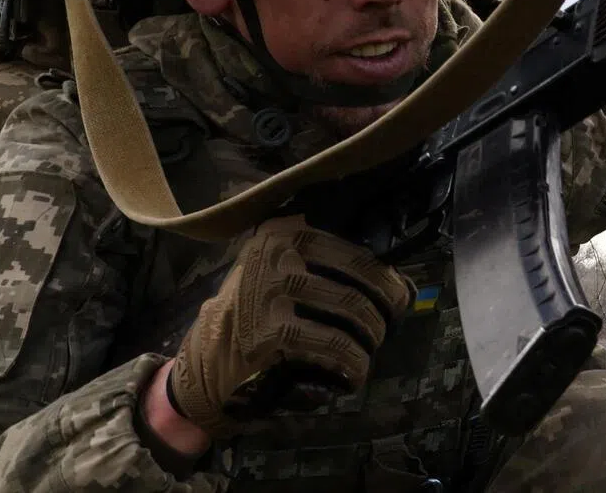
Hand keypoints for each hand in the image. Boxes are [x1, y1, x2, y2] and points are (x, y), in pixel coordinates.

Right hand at [166, 216, 412, 438]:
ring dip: (371, 336)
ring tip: (369, 351)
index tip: (400, 298)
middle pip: (359, 277)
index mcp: (285, 230)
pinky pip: (334, 345)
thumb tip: (403, 283)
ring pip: (351, 308)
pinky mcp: (271, 331)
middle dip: (384, 308)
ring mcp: (272, 290)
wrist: (203, 362)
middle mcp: (278, 251)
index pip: (354, 251)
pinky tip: (354, 375)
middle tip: (387, 328)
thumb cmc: (256, 315)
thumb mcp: (282, 273)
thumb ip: (330, 268)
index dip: (386, 278)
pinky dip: (354, 363)